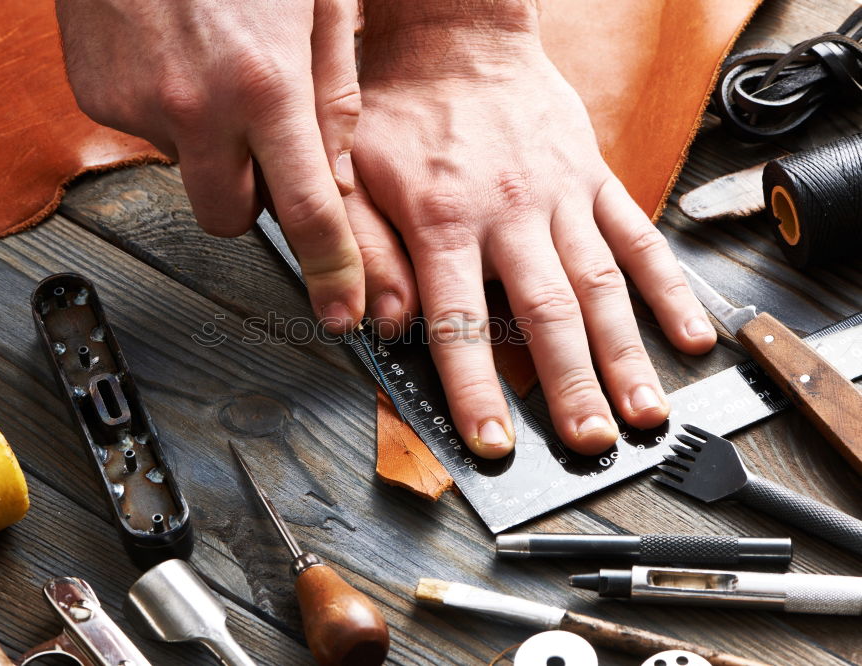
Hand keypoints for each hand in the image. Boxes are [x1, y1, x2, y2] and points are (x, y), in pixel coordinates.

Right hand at [56, 0, 364, 330]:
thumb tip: (335, 169)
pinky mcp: (98, 96)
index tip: (338, 309)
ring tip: (213, 69)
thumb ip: (332, 91)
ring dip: (210, 146)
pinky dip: (169, 110)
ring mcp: (140, 105)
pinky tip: (176, 55)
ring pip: (189, 172)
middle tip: (262, 151)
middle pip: (232, 220)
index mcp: (266, 83)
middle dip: (254, 201)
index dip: (331, 269)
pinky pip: (147, 132)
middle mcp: (198, 107)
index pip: (307, 211)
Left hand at [349, 3, 716, 456]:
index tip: (494, 443)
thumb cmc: (396, 110)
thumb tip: (380, 325)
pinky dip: (668, 286)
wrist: (452, 38)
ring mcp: (560, 196)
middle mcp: (509, 214)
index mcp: (442, 221)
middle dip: (570, 386)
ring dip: (626, 352)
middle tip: (588, 445)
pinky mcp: (594, 178)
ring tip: (647, 411)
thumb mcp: (348, 174)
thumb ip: (363, 250)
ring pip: (600, 283)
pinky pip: (638, 234)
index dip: (475, 390)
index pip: (460, 322)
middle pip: (545, 313)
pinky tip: (690, 331)